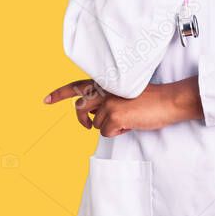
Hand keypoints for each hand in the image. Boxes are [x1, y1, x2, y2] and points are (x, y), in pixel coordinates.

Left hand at [43, 77, 203, 136]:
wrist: (169, 101)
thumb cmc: (152, 99)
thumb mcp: (126, 94)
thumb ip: (108, 99)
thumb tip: (94, 115)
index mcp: (107, 82)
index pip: (78, 86)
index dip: (60, 94)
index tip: (46, 100)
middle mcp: (104, 90)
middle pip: (80, 108)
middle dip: (82, 119)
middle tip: (85, 125)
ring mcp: (108, 103)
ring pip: (95, 124)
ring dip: (109, 126)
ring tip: (127, 119)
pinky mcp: (113, 116)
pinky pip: (106, 133)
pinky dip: (118, 133)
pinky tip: (131, 124)